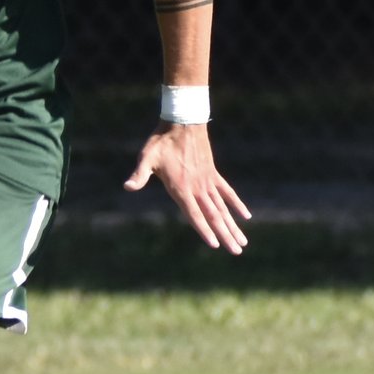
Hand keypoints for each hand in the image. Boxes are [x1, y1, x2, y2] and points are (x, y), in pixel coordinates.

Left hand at [124, 123, 250, 252]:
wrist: (182, 121)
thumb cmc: (161, 141)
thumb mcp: (147, 157)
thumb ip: (140, 175)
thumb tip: (127, 187)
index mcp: (182, 188)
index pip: (195, 215)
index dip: (204, 230)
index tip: (216, 245)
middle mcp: (197, 188)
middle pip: (214, 216)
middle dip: (226, 235)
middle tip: (237, 252)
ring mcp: (207, 181)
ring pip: (223, 208)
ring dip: (233, 225)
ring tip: (243, 242)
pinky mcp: (213, 173)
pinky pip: (227, 191)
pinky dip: (236, 204)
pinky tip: (246, 216)